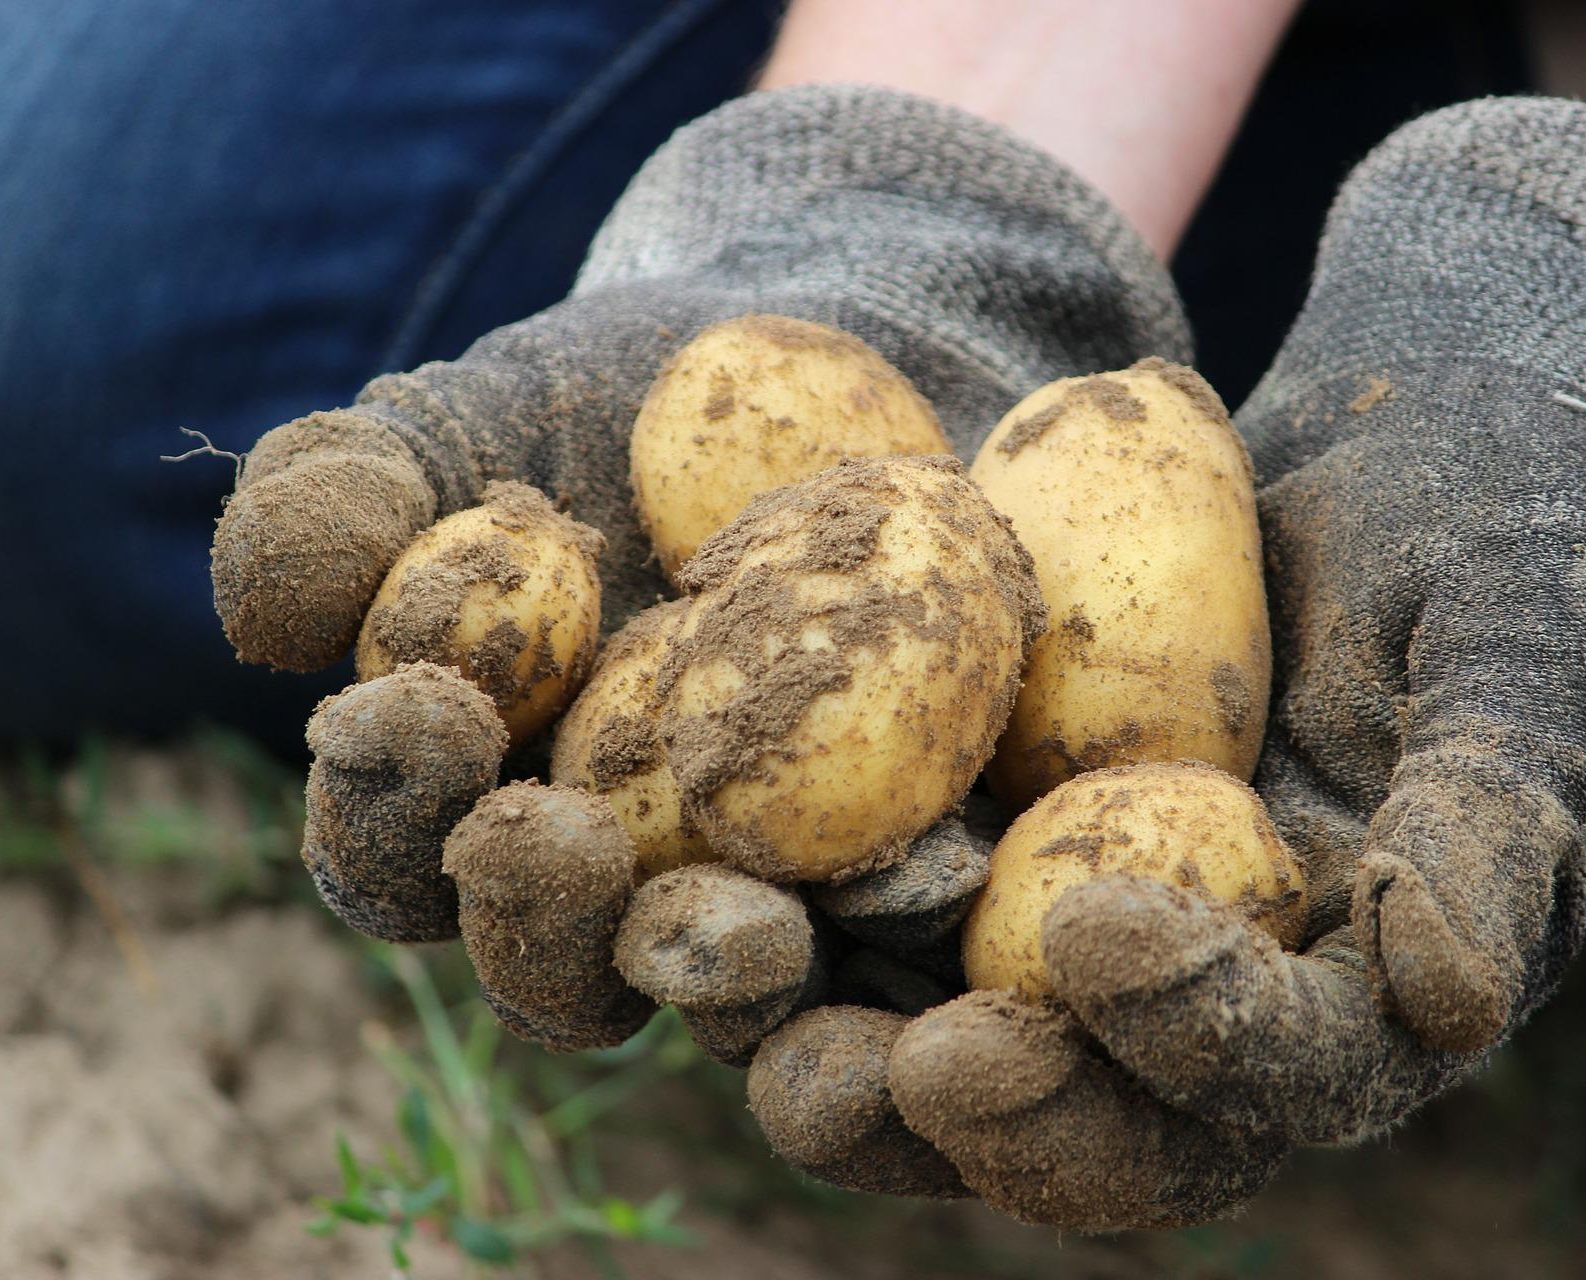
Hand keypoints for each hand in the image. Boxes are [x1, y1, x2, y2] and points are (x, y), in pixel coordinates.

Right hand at [219, 84, 1184, 1111]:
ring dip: (729, 977)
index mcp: (480, 807)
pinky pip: (916, 942)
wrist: (842, 372)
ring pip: (736, 997)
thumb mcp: (466, 424)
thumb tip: (270, 618)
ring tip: (753, 929)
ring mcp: (776, 901)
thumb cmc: (617, 403)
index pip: (398, 845)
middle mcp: (620, 889)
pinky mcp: (921, 883)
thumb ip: (344, 505)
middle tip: (566, 843)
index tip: (427, 702)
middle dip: (546, 922)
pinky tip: (944, 878)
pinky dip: (917, 935)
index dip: (390, 795)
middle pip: (560, 967)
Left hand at [751, 96, 1585, 1229]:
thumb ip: (1493, 816)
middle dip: (969, 1104)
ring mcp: (1064, 913)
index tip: (1101, 931)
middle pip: (1076, 1108)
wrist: (1408, 434)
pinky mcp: (966, 823)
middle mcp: (1192, 990)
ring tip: (709, 965)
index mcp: (1347, 992)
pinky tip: (664, 833)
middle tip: (858, 1067)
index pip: (1271, 1073)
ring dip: (813, 1025)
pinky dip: (766, 874)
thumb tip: (1450, 996)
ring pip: (930, 1022)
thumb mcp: (1534, 651)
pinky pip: (856, 879)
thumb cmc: (1513, 532)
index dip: (1191, 1038)